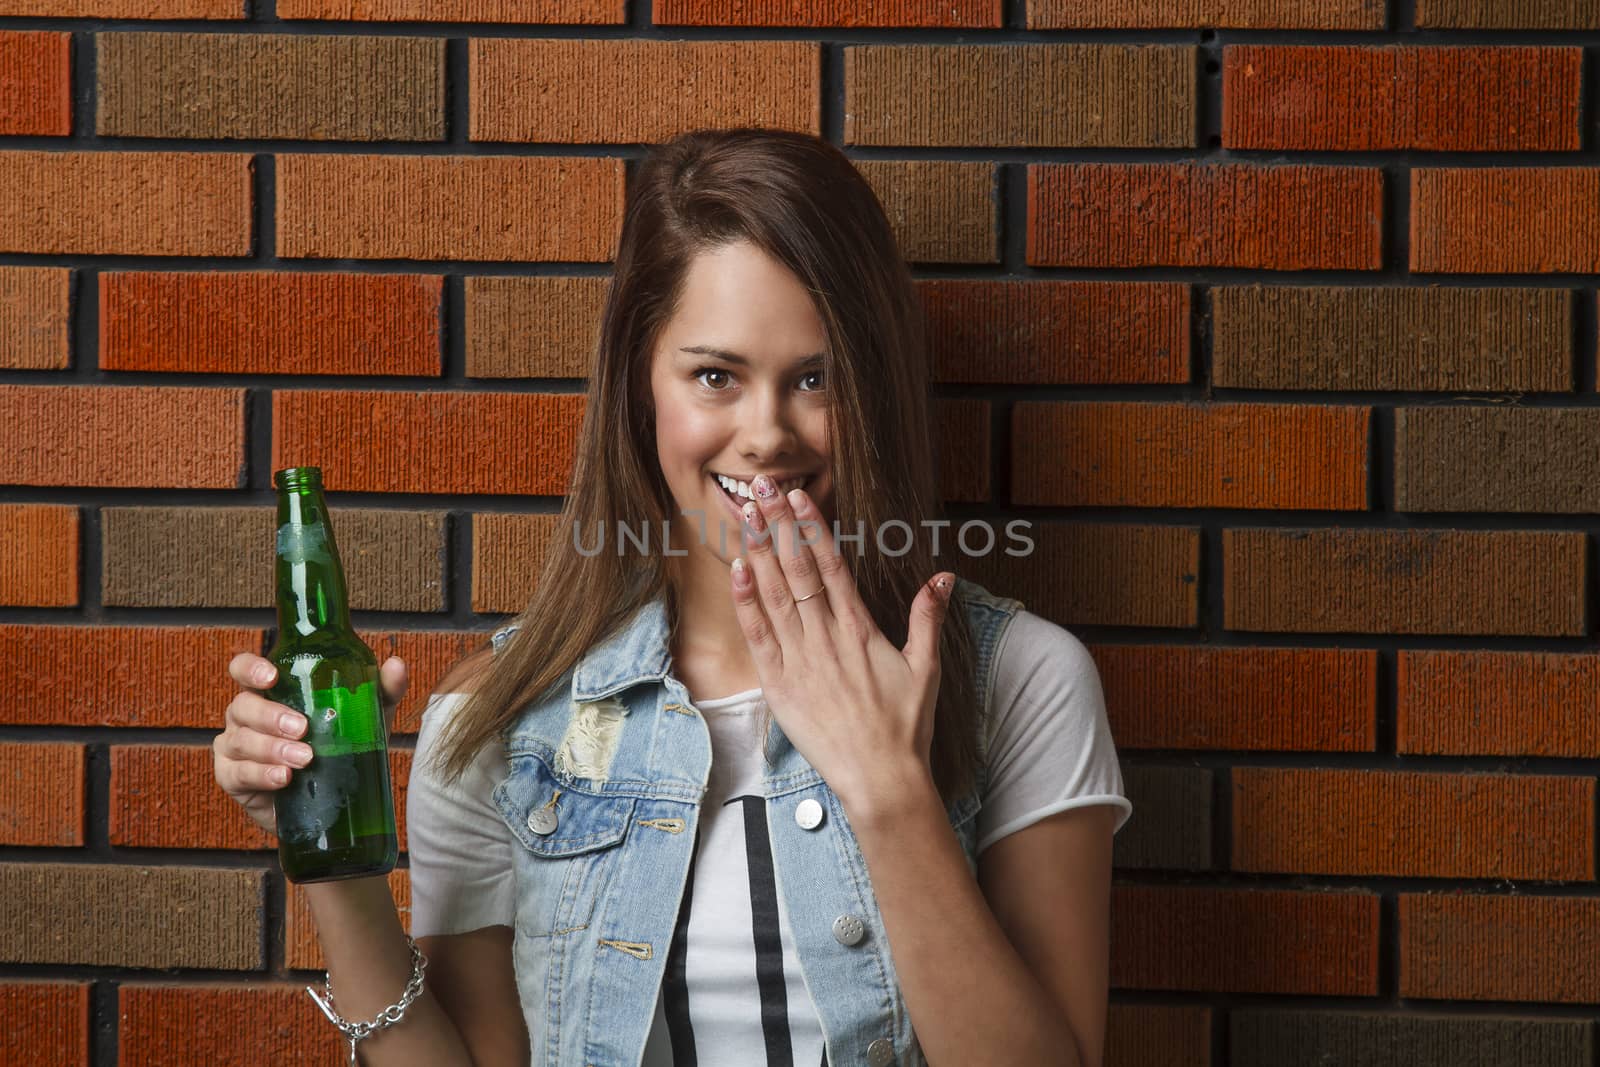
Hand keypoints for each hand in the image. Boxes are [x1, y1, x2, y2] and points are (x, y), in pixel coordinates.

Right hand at [213, 652, 408, 835]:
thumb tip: (396, 665)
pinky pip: (238, 773)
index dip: (250, 668)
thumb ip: (382, 690)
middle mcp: (246, 715)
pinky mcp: (232, 778)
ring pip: (241, 740)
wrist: (331, 801)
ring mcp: (234, 746)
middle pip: (243, 705)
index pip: (244, 670)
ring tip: (304, 759)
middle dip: (271, 716)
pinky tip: (283, 778)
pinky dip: (262, 774)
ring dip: (272, 749)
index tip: (272, 677)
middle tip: (302, 728)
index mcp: (270, 692)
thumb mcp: (366, 717)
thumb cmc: (340, 746)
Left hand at [729, 475, 953, 810]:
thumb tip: (943, 577)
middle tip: (761, 485)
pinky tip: (738, 570)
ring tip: (743, 514)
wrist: (880, 778)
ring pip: (774, 593)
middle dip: (778, 524)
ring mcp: (800, 659)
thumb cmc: (905, 726)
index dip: (812, 527)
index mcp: (859, 628)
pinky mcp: (780, 684)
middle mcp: (826, 637)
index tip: (798, 496)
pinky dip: (747, 601)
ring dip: (757, 550)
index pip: (831, 565)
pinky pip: (759, 635)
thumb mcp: (926, 668)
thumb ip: (927, 618)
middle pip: (797, 568)